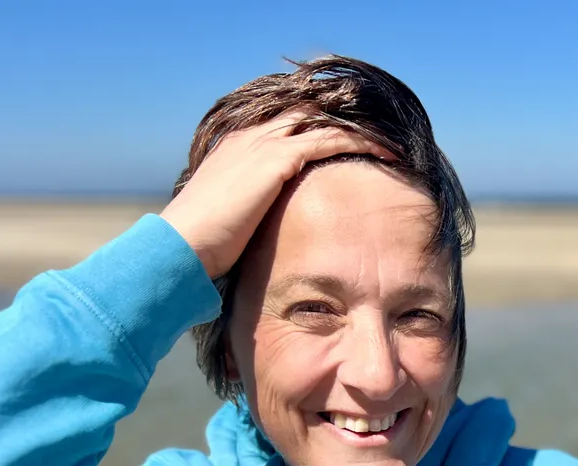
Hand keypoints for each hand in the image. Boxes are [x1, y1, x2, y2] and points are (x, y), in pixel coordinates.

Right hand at [160, 112, 394, 278]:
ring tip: (394, 140)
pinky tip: (388, 154)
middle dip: (345, 116)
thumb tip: (261, 220)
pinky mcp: (277, 159)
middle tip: (379, 128)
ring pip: (325, 120)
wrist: (183, 243)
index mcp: (238, 143)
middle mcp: (251, 134)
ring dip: (362, 129)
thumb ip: (247, 203)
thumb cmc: (202, 240)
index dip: (320, 121)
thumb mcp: (227, 212)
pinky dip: (361, 142)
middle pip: (309, 111)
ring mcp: (264, 142)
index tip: (348, 131)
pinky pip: (330, 139)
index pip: (287, 118)